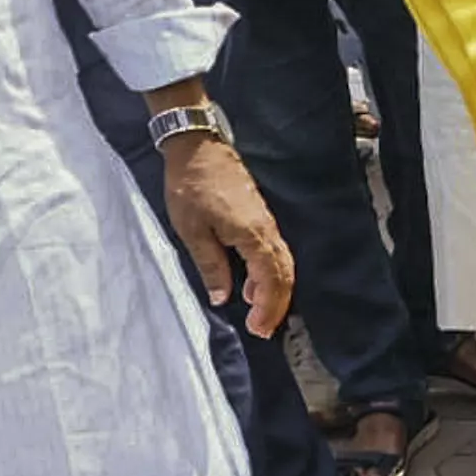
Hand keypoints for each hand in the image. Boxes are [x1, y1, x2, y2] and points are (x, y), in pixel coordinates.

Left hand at [160, 129, 294, 332]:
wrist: (197, 146)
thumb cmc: (191, 186)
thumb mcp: (192, 231)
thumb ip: (211, 266)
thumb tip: (222, 297)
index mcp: (253, 235)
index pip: (271, 279)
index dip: (268, 308)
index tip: (257, 329)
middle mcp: (267, 230)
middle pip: (285, 274)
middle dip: (277, 305)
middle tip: (262, 329)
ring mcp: (266, 222)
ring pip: (282, 263)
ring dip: (274, 290)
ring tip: (258, 312)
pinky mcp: (259, 216)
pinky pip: (274, 252)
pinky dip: (268, 273)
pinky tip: (251, 283)